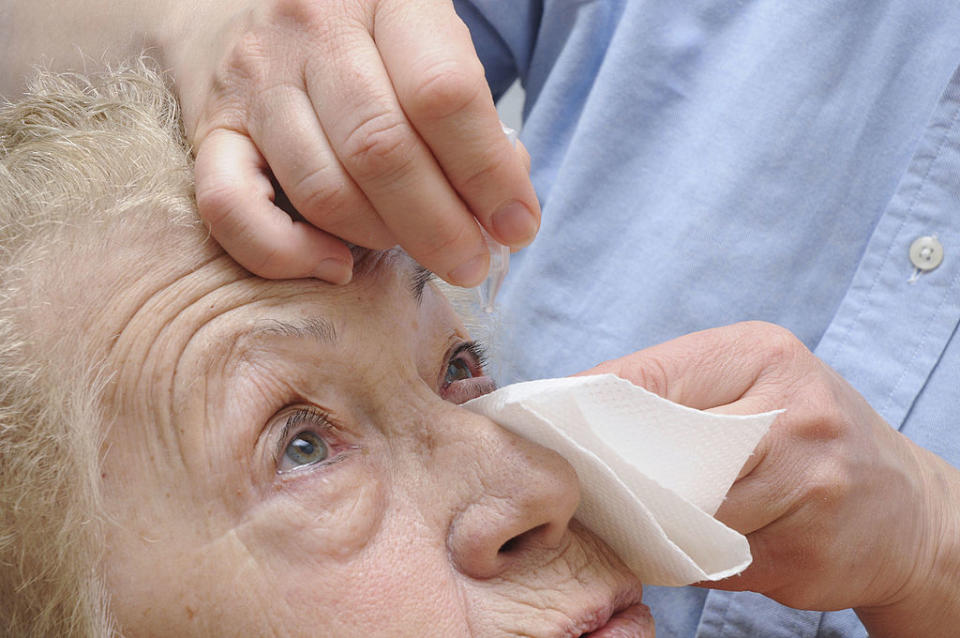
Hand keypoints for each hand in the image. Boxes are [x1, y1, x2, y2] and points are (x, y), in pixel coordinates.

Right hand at [162, 0, 538, 283]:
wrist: (245, 8)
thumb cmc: (362, 41)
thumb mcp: (427, 47)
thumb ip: (471, 118)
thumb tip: (506, 211)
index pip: (443, 93)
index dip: (488, 173)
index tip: (517, 224)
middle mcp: (312, 31)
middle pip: (381, 149)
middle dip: (440, 225)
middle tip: (470, 262)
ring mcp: (253, 81)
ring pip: (322, 188)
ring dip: (379, 238)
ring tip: (409, 247)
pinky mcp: (209, 131)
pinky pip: (232, 211)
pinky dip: (287, 255)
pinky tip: (333, 265)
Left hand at [580, 321, 959, 635]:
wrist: (905, 508)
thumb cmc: (809, 435)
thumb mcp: (758, 384)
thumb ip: (679, 393)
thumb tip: (578, 410)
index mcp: (765, 356)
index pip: (648, 377)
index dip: (587, 406)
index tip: (544, 426)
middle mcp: (793, 412)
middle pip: (660, 449)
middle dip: (613, 471)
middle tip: (574, 482)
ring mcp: (806, 484)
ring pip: (681, 513)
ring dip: (644, 523)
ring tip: (626, 518)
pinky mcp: (805, 551)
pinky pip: (711, 559)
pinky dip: (684, 558)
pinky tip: (683, 546)